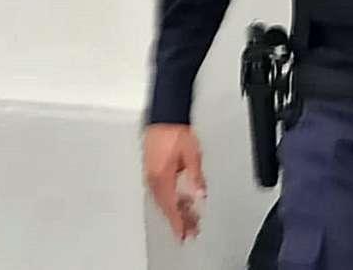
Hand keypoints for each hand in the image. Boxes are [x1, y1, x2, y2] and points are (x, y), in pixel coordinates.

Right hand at [144, 124, 205, 240]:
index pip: (171, 206)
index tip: (184, 233)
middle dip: (178, 220)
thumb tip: (201, 194)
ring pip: (163, 200)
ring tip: (189, 218)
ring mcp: (151, 175)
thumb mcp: (192, 155)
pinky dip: (171, 199)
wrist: (164, 118)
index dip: (178, 222)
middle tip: (190, 231)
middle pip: (166, 206)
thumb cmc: (175, 132)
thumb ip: (196, 177)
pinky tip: (181, 201)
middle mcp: (153, 179)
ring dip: (176, 210)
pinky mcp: (152, 170)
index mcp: (162, 178)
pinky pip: (161, 191)